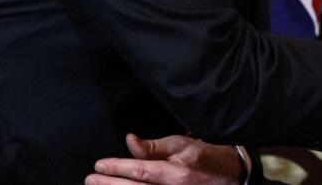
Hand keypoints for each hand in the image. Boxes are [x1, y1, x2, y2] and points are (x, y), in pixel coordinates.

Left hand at [85, 133, 243, 184]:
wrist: (230, 175)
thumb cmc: (206, 157)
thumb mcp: (181, 144)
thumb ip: (153, 146)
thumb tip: (129, 142)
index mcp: (176, 174)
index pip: (140, 172)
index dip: (117, 168)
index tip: (100, 164)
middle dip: (109, 184)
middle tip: (91, 178)